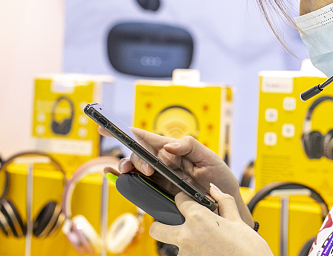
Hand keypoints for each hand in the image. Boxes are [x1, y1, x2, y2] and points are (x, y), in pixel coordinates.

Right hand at [99, 127, 253, 226]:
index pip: (150, 138)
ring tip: (130, 172)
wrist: (222, 204)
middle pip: (139, 154)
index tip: (109, 128)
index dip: (130, 132)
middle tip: (148, 170)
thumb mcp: (209, 158)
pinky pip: (135, 185)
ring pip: (134, 168)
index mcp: (174, 150)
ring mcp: (158, 177)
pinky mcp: (156, 192)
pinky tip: (112, 175)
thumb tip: (168, 145)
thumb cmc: (218, 177)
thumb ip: (190, 146)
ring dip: (126, 167)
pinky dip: (120, 179)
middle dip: (137, 158)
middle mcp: (162, 162)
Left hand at [151, 184, 273, 255]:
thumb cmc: (249, 249)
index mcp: (198, 219)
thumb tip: (214, 189)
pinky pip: (184, 255)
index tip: (190, 201)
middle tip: (177, 222)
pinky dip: (193, 252)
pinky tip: (208, 250)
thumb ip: (224, 201)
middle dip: (162, 223)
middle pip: (157, 228)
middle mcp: (186, 237)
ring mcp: (185, 255)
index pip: (179, 200)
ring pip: (173, 244)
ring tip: (206, 241)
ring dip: (184, 240)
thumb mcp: (238, 221)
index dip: (185, 198)